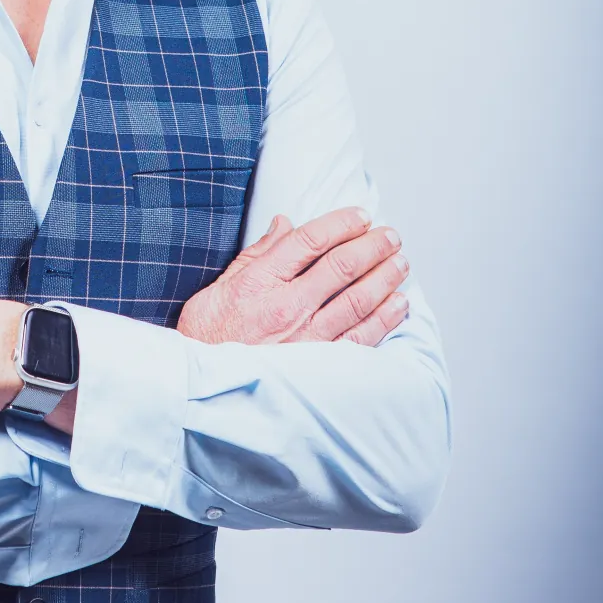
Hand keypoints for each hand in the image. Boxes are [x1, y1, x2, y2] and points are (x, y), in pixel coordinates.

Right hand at [177, 208, 409, 347]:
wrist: (201, 386)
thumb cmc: (208, 337)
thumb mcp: (219, 287)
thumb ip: (256, 255)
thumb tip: (284, 224)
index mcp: (259, 282)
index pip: (310, 241)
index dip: (341, 223)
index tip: (361, 216)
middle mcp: (286, 307)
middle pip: (341, 266)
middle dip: (372, 246)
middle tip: (390, 235)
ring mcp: (305, 338)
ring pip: (358, 300)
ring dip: (384, 277)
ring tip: (400, 262)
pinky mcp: (318, 365)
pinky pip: (361, 337)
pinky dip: (384, 318)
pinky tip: (398, 303)